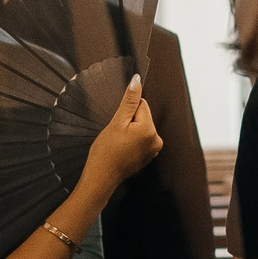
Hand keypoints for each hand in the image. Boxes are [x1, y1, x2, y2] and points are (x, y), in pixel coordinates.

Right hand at [83, 76, 162, 193]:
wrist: (101, 178)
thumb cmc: (105, 153)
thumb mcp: (116, 123)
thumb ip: (129, 100)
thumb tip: (137, 80)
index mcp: (150, 131)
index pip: (141, 105)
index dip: (125, 111)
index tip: (118, 125)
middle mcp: (156, 141)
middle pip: (142, 116)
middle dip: (128, 121)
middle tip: (116, 135)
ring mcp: (153, 150)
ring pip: (140, 127)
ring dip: (129, 130)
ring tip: (118, 143)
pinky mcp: (148, 156)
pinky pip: (140, 138)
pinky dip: (131, 140)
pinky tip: (121, 149)